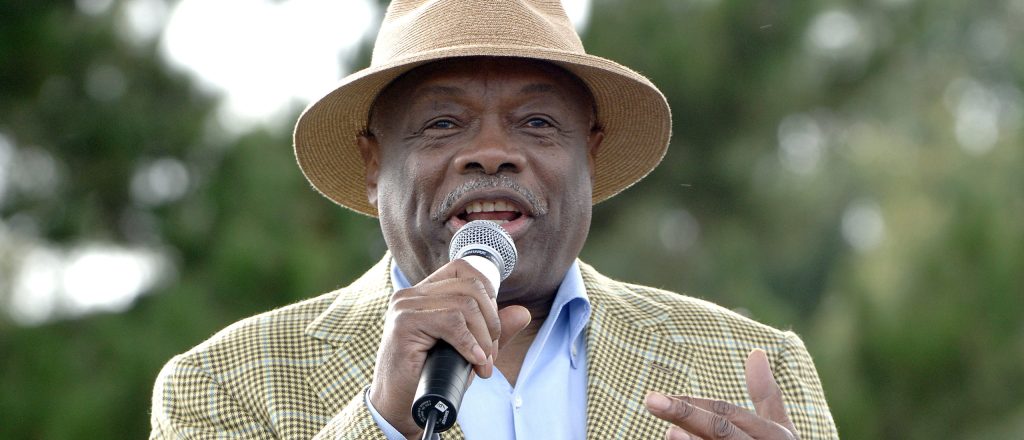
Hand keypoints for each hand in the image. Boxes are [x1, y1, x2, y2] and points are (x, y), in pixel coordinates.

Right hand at [367, 259, 531, 438]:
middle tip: (489, 354)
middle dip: (492, 322)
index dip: (488, 294)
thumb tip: (523, 312)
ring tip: (482, 363)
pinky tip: (473, 361)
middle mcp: (412, 294)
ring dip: (483, 338)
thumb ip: (493, 331)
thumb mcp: (470, 350)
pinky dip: (470, 343)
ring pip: (465, 304)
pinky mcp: (404, 323)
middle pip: (472, 287)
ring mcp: (406, 306)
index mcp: (425, 293)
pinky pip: (452, 321)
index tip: (491, 327)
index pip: (464, 268)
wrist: (401, 407)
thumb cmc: (432, 377)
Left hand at [644, 349, 797, 439]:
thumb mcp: (781, 430)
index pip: (728, 415)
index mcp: (775, 436)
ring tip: (668, 432)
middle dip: (686, 414)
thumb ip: (767, 396)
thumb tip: (756, 351)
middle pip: (722, 431)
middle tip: (651, 400)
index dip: (694, 404)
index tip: (662, 396)